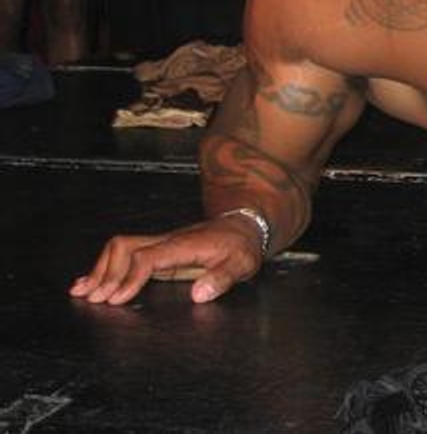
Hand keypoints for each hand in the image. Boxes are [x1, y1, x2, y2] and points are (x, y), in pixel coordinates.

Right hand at [69, 216, 264, 304]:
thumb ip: (223, 279)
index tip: (117, 299)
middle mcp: (168, 242)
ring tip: (82, 291)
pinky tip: (92, 282)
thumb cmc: (242, 247)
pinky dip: (106, 268)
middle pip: (126, 247)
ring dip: (100, 269)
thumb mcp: (242, 264)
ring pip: (121, 248)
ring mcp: (162, 245)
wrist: (245, 226)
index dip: (130, 277)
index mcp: (185, 246)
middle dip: (106, 272)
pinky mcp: (159, 251)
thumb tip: (199, 294)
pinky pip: (127, 255)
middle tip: (92, 298)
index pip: (149, 257)